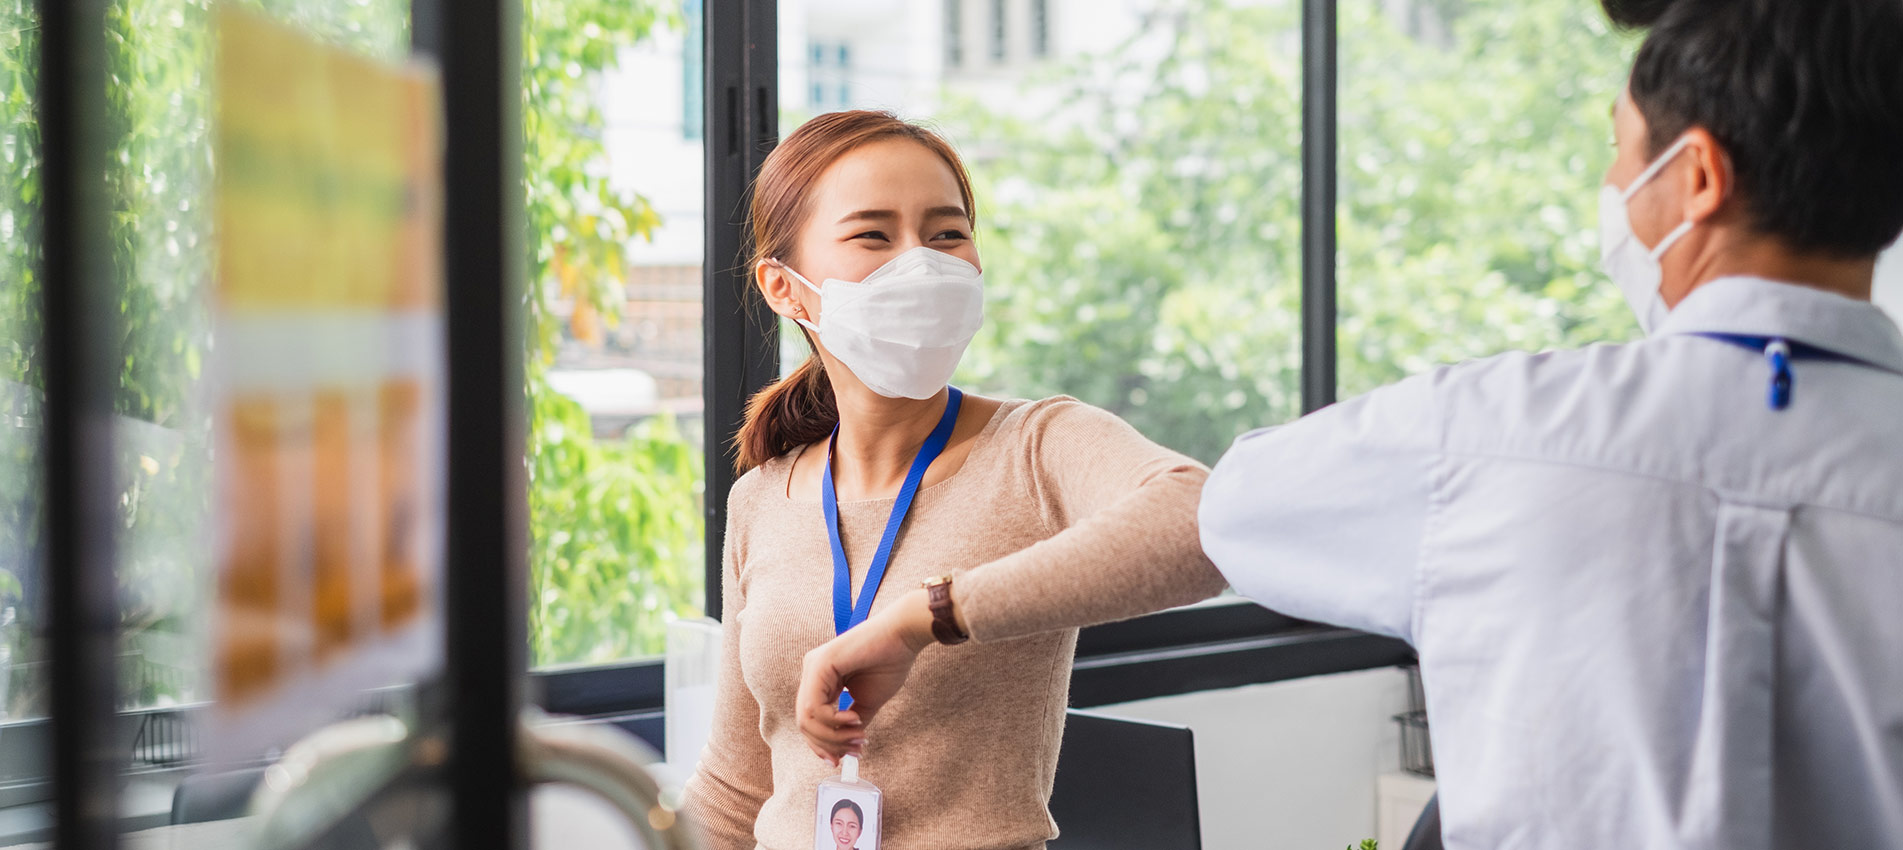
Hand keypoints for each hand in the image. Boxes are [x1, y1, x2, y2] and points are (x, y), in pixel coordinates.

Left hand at [797, 588, 938, 763]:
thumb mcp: (866, 702)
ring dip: (833, 736)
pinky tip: (854, 719)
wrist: (903, 637)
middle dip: (828, 744)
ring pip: (807, 718)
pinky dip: (834, 722)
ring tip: (858, 736)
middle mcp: (811, 671)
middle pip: (805, 723)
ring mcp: (813, 666)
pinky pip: (815, 706)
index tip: (841, 760)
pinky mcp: (819, 665)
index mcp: (820, 679)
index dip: (823, 745)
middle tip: (854, 751)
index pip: (809, 720)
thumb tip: (845, 749)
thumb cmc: (889, 663)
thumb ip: (851, 723)